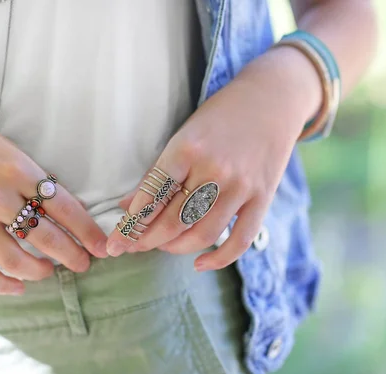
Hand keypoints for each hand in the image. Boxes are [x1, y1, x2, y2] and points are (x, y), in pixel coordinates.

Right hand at [0, 85, 107, 293]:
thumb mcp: (7, 149)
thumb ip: (30, 178)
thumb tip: (59, 208)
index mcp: (18, 170)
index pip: (65, 207)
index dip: (87, 231)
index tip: (102, 246)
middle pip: (45, 237)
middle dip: (71, 256)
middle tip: (84, 264)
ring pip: (15, 258)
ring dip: (38, 271)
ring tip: (49, 272)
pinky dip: (1, 283)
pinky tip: (16, 287)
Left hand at [105, 47, 319, 269]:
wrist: (271, 99)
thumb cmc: (219, 117)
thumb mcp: (182, 135)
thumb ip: (157, 173)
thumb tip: (126, 207)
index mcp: (186, 149)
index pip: (150, 198)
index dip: (129, 226)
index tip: (114, 244)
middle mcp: (213, 170)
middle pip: (172, 221)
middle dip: (146, 241)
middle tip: (133, 248)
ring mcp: (240, 186)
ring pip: (201, 235)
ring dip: (175, 249)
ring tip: (162, 246)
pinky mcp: (262, 198)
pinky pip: (240, 240)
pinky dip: (218, 259)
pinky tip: (199, 264)